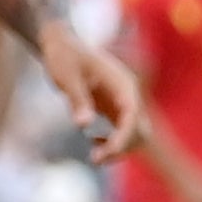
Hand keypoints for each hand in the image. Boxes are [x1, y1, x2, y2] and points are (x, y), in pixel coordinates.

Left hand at [38, 21, 143, 162]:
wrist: (61, 44)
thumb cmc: (63, 56)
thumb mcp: (66, 76)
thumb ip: (77, 99)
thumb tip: (84, 125)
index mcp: (122, 83)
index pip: (133, 115)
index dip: (124, 136)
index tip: (107, 152)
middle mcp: (127, 94)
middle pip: (140, 130)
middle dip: (123, 147)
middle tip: (95, 157)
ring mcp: (122, 101)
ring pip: (134, 134)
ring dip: (119, 149)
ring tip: (95, 156)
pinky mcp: (113, 107)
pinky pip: (122, 132)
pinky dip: (113, 143)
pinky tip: (93, 141)